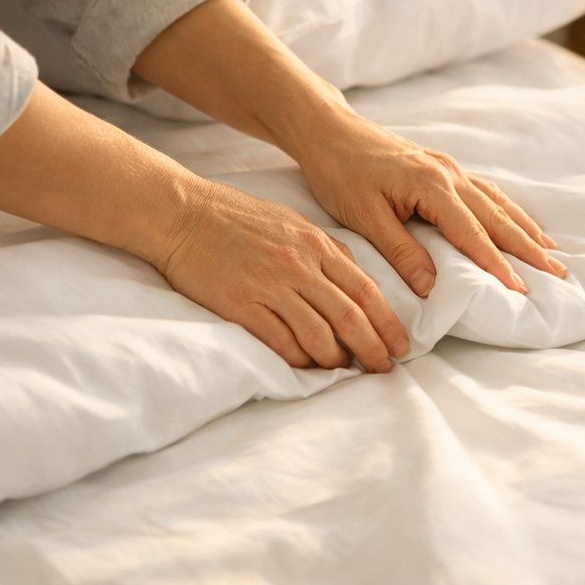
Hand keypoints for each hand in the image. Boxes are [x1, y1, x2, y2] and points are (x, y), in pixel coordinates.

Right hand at [157, 179, 409, 371]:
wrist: (184, 214)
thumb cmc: (239, 218)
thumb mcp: (294, 223)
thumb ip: (326, 251)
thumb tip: (354, 279)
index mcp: (316, 245)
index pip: (365, 291)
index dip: (388, 323)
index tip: (401, 345)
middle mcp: (299, 266)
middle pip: (349, 317)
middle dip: (372, 348)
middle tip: (384, 368)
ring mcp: (270, 286)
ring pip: (318, 334)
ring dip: (334, 359)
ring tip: (342, 369)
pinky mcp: (241, 305)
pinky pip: (279, 341)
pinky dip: (298, 359)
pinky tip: (305, 366)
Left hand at [294, 111, 566, 297]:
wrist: (330, 132)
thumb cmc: (341, 174)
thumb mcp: (365, 217)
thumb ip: (401, 251)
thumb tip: (431, 287)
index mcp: (432, 187)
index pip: (472, 234)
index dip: (497, 264)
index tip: (521, 289)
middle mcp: (450, 175)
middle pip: (497, 217)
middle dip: (528, 247)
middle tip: (557, 273)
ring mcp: (450, 168)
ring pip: (498, 202)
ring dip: (525, 228)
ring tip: (551, 252)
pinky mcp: (444, 168)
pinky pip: (487, 192)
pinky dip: (509, 210)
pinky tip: (519, 222)